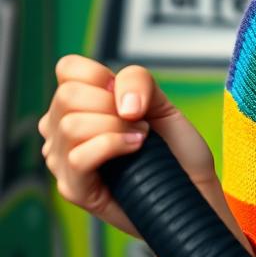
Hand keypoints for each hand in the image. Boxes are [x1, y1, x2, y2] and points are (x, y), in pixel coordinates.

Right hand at [39, 54, 220, 238]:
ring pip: (72, 126)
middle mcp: (61, 129)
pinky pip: (79, 157)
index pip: (67, 68)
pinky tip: (135, 149)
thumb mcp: (161, 102)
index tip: (127, 97)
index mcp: (78, 103)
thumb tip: (121, 102)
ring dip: (117, 128)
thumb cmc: (175, 147)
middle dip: (113, 105)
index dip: (101, 75)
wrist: (193, 185)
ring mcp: (62, 159)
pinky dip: (113, 145)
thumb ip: (138, 82)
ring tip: (140, 138)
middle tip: (138, 123)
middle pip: (68, 96)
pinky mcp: (73, 188)